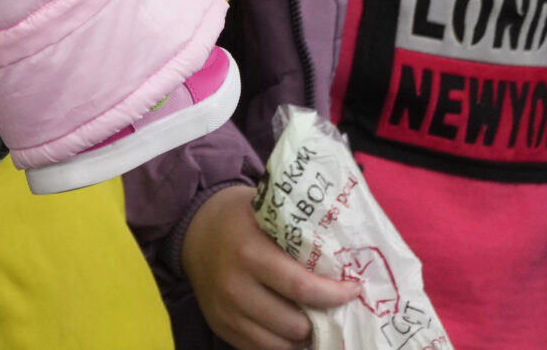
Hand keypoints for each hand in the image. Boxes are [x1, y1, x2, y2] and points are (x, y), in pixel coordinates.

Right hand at [183, 185, 361, 349]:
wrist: (193, 229)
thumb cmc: (239, 218)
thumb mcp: (266, 211)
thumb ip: (300, 232)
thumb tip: (348, 251)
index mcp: (249, 253)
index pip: (301, 288)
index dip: (334, 295)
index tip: (353, 290)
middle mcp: (234, 286)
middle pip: (294, 324)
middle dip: (322, 320)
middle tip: (335, 309)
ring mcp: (225, 310)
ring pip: (280, 345)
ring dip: (303, 336)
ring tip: (316, 321)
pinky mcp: (220, 326)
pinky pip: (260, 348)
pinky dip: (283, 343)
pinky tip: (292, 328)